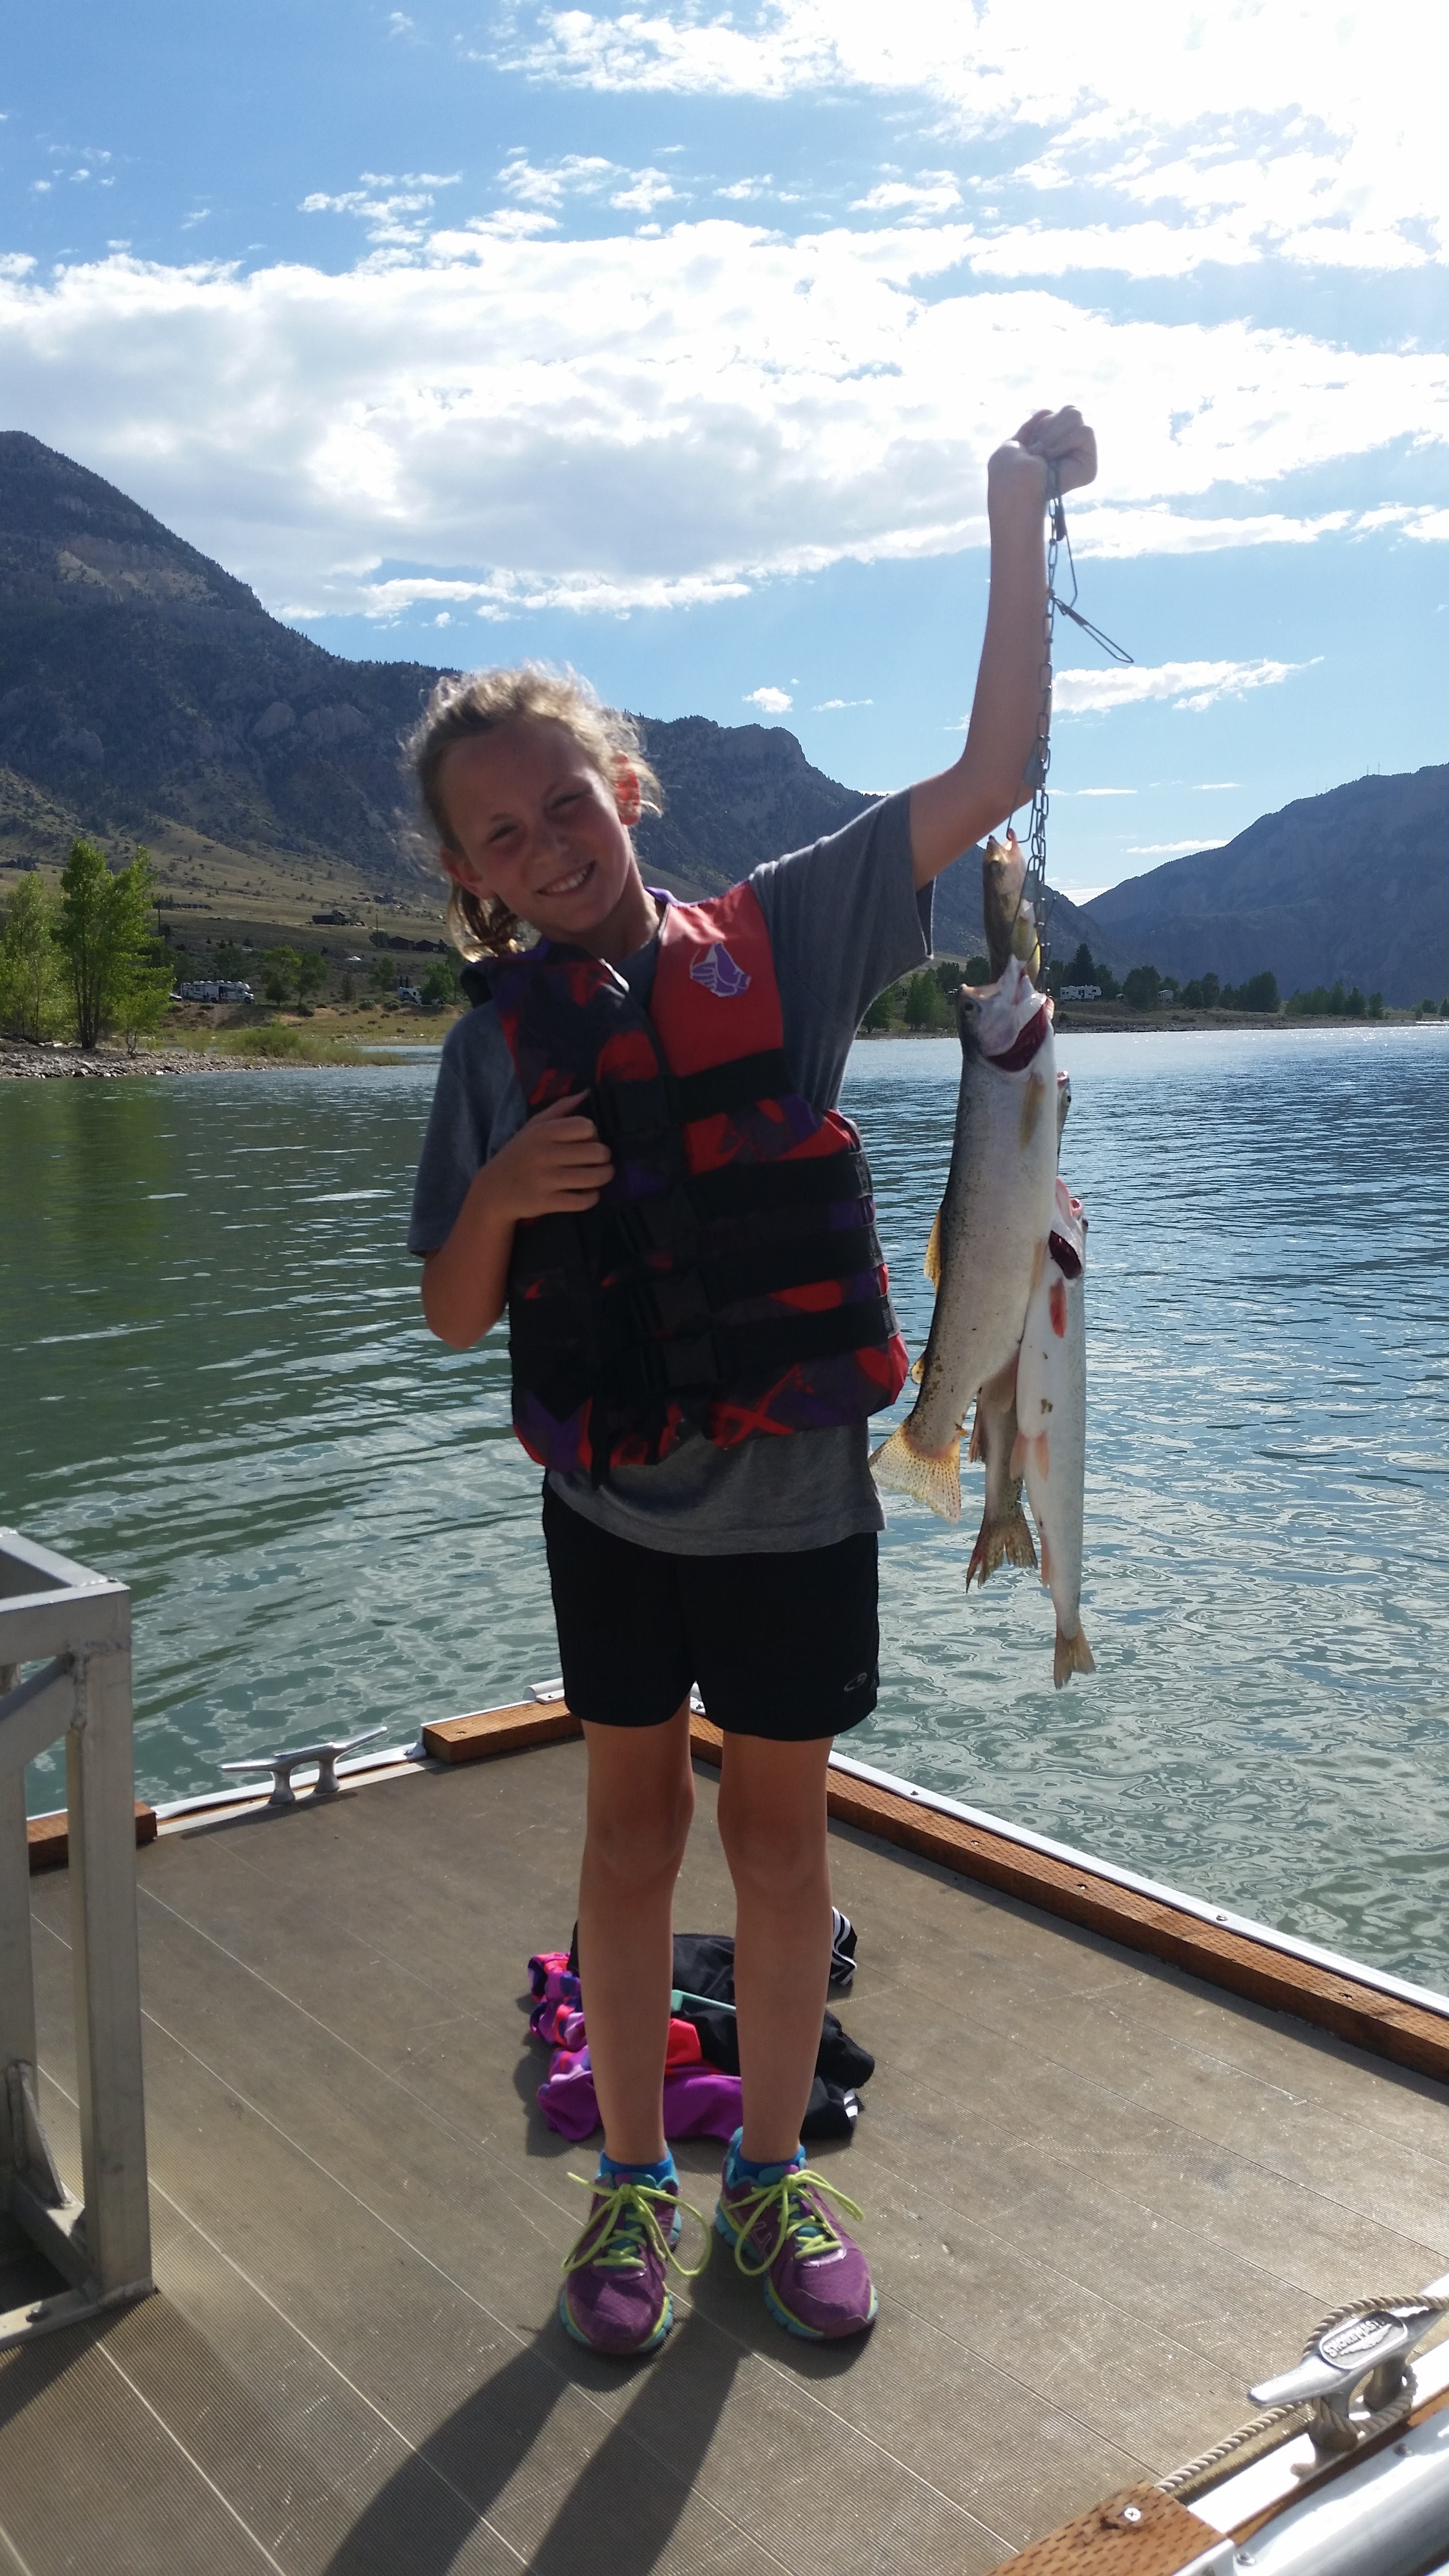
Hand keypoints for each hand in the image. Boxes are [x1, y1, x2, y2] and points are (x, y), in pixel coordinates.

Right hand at [481, 1091, 613, 1219]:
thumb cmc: (519, 1155)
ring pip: (593, 1177)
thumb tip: (587, 1093)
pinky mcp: (547, 1203)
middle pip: (595, 1152)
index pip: (585, 1126)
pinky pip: (583, 1201)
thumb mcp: (533, 1127)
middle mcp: (544, 1154)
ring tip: (602, 1174)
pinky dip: (593, 1197)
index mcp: (543, 1132)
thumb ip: (560, 1108)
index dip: (594, 1133)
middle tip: (600, 1159)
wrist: (493, 1190)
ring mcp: (546, 1180)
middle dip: (605, 1156)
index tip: (589, 1140)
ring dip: (604, 1176)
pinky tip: (589, 1192)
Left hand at [989, 406, 1097, 502]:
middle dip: (1050, 426)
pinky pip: (1085, 432)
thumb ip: (1031, 428)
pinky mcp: (1089, 466)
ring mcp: (1080, 458)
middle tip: (1040, 449)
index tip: (1031, 445)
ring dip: (1054, 433)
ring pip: (1077, 416)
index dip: (1043, 424)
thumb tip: (1048, 411)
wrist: (1015, 486)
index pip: (1057, 414)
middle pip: (1071, 410)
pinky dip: (1066, 441)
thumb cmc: (1008, 470)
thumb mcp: (1014, 443)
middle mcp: (1068, 451)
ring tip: (1047, 454)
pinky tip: (1056, 457)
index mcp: (1051, 448)